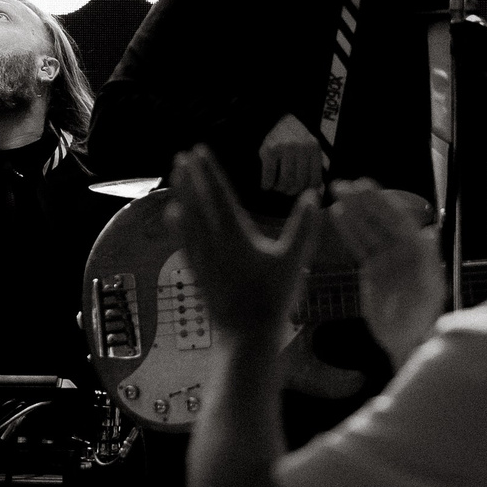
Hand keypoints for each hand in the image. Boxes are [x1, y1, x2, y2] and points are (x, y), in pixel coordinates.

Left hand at [168, 144, 323, 338]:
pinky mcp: (197, 271)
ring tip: (175, 176)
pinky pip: (183, 239)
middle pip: (196, 201)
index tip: (200, 150)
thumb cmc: (272, 299)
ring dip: (181, 194)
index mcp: (235, 234)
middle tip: (182, 155)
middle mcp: (212, 241)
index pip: (218, 193)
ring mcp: (201, 256)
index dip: (208, 170)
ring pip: (186, 218)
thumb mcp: (293, 261)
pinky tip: (172, 215)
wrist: (245, 336)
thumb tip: (314, 196)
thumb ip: (304, 227)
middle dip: (190, 176)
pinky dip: (177, 222)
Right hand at [258, 112, 322, 195]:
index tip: (300, 191)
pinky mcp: (270, 150)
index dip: (307, 190)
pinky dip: (267, 184)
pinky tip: (266, 185)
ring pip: (285, 181)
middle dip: (292, 191)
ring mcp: (285, 148)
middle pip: (299, 182)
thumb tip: (318, 191)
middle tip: (286, 190)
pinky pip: (269, 175)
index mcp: (314, 149)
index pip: (314, 180)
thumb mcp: (311, 149)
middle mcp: (301, 148)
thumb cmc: (297, 138)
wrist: (279, 119)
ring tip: (278, 187)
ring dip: (280, 188)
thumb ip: (315, 168)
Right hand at [329, 178, 442, 367]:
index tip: (366, 187)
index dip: (383, 204)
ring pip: (368, 229)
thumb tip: (431, 233)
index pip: (400, 221)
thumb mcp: (427, 290)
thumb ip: (427, 261)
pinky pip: (360, 244)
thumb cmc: (421, 319)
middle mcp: (404, 251)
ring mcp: (388, 258)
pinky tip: (337, 214)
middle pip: (382, 220)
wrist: (407, 343)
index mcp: (419, 252)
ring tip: (336, 191)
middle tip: (344, 184)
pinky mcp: (373, 269)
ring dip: (353, 210)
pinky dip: (349, 229)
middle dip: (364, 202)